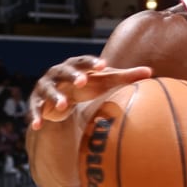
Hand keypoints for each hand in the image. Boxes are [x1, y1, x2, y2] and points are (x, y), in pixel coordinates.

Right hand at [27, 57, 154, 128]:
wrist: (62, 98)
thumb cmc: (88, 86)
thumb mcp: (104, 81)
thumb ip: (124, 76)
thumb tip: (151, 72)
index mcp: (74, 66)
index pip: (82, 60)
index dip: (91, 62)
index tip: (103, 65)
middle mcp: (57, 73)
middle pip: (64, 72)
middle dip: (72, 76)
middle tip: (82, 81)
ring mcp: (46, 87)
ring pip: (48, 91)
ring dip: (54, 97)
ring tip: (63, 106)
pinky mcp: (37, 102)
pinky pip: (35, 109)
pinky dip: (36, 117)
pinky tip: (37, 126)